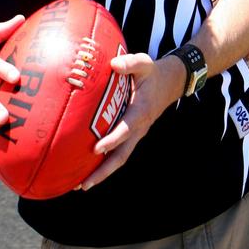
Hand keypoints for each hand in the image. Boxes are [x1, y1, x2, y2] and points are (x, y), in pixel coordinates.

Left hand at [79, 52, 184, 188]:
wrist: (168, 84)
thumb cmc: (152, 73)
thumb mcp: (144, 63)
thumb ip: (130, 63)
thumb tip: (113, 64)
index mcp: (140, 111)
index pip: (126, 129)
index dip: (112, 140)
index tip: (96, 149)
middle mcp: (138, 128)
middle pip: (121, 155)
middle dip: (103, 171)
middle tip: (83, 184)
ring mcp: (135, 134)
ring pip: (119, 158)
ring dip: (102, 173)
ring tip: (80, 185)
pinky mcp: (131, 135)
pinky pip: (118, 152)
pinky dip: (104, 164)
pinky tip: (87, 170)